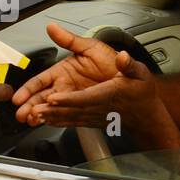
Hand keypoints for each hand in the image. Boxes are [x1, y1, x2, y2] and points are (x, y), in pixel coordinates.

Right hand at [12, 23, 126, 123]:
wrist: (132, 80)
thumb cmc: (111, 62)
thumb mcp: (90, 46)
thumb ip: (70, 39)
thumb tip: (52, 27)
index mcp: (63, 71)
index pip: (40, 81)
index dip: (28, 89)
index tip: (18, 97)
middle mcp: (65, 86)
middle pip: (41, 98)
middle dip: (30, 106)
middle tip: (21, 114)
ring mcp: (72, 99)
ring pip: (51, 109)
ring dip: (40, 115)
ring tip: (31, 121)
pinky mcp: (81, 110)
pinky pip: (65, 117)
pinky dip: (54, 121)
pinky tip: (45, 125)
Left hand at [25, 50, 160, 130]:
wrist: (146, 114)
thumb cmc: (141, 92)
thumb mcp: (139, 72)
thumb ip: (128, 64)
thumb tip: (122, 57)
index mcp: (108, 94)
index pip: (85, 97)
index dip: (69, 99)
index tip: (54, 99)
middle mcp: (98, 108)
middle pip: (71, 109)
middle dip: (52, 111)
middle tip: (32, 110)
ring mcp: (93, 116)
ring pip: (69, 117)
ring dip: (50, 117)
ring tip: (32, 116)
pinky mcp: (90, 120)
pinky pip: (71, 122)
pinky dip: (57, 122)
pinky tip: (44, 121)